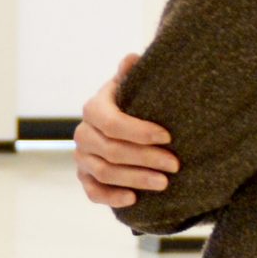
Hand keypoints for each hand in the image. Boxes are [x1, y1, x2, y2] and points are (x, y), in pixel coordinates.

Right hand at [74, 54, 178, 208]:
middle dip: (146, 158)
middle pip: (112, 151)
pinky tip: (135, 199)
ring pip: (105, 173)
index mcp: (93, 108)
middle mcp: (83, 134)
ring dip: (136, 179)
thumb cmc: (132, 103)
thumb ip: (131, 74)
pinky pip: (94, 192)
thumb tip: (132, 58)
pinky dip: (112, 197)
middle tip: (175, 165)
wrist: (121, 125)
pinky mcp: (84, 178)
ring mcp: (82, 158)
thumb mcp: (133, 86)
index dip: (140, 132)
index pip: (112, 123)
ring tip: (164, 183)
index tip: (168, 137)